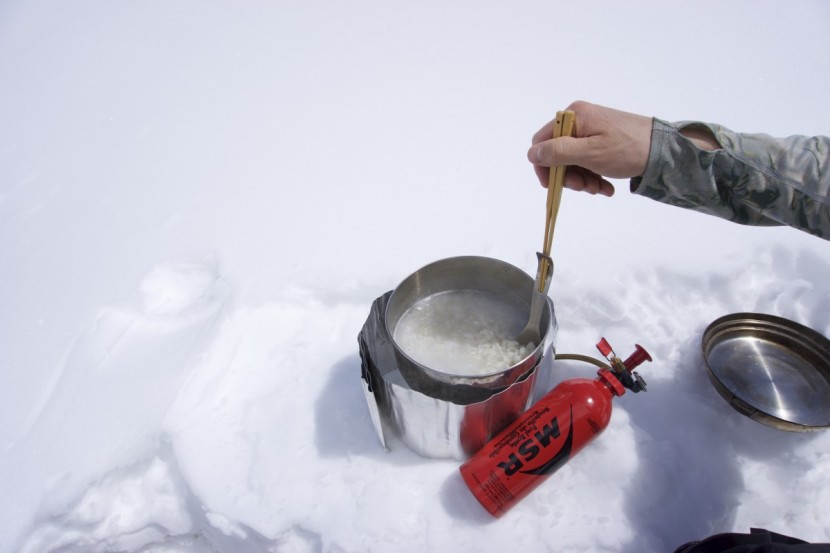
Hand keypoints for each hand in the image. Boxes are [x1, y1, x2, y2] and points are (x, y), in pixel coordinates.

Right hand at [527, 101, 652, 196]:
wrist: (663, 151)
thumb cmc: (628, 148)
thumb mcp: (590, 153)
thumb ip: (558, 152)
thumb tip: (532, 153)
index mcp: (573, 116)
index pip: (542, 142)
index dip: (544, 166)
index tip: (554, 185)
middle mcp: (579, 120)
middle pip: (558, 154)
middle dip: (569, 176)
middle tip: (585, 187)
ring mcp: (591, 131)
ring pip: (572, 162)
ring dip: (583, 180)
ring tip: (600, 189)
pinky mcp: (601, 141)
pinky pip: (586, 162)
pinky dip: (593, 176)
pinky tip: (606, 187)